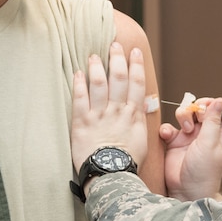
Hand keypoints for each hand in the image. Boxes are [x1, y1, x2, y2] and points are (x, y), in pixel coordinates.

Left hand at [71, 42, 149, 172]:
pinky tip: (78, 73)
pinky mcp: (82, 122)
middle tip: (114, 45)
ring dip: (97, 67)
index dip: (136, 65)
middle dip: (117, 59)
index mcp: (133, 114)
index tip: (135, 52)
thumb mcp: (142, 140)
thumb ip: (141, 119)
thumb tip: (143, 104)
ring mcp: (99, 115)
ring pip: (99, 84)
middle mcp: (117, 111)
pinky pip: (80, 98)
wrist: (111, 175)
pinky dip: (79, 84)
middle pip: (118, 78)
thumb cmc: (127, 161)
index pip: (136, 83)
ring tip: (94, 55)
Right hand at [159, 97, 221, 200]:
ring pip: (186, 114)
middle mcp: (207, 133)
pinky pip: (169, 127)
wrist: (185, 191)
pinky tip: (167, 136)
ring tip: (185, 130)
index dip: (219, 103)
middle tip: (197, 116)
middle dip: (198, 107)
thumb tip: (220, 102)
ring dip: (183, 116)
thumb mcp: (210, 144)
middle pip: (204, 108)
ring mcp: (190, 136)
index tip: (211, 104)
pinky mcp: (175, 142)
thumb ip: (213, 121)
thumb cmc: (204, 172)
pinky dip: (167, 128)